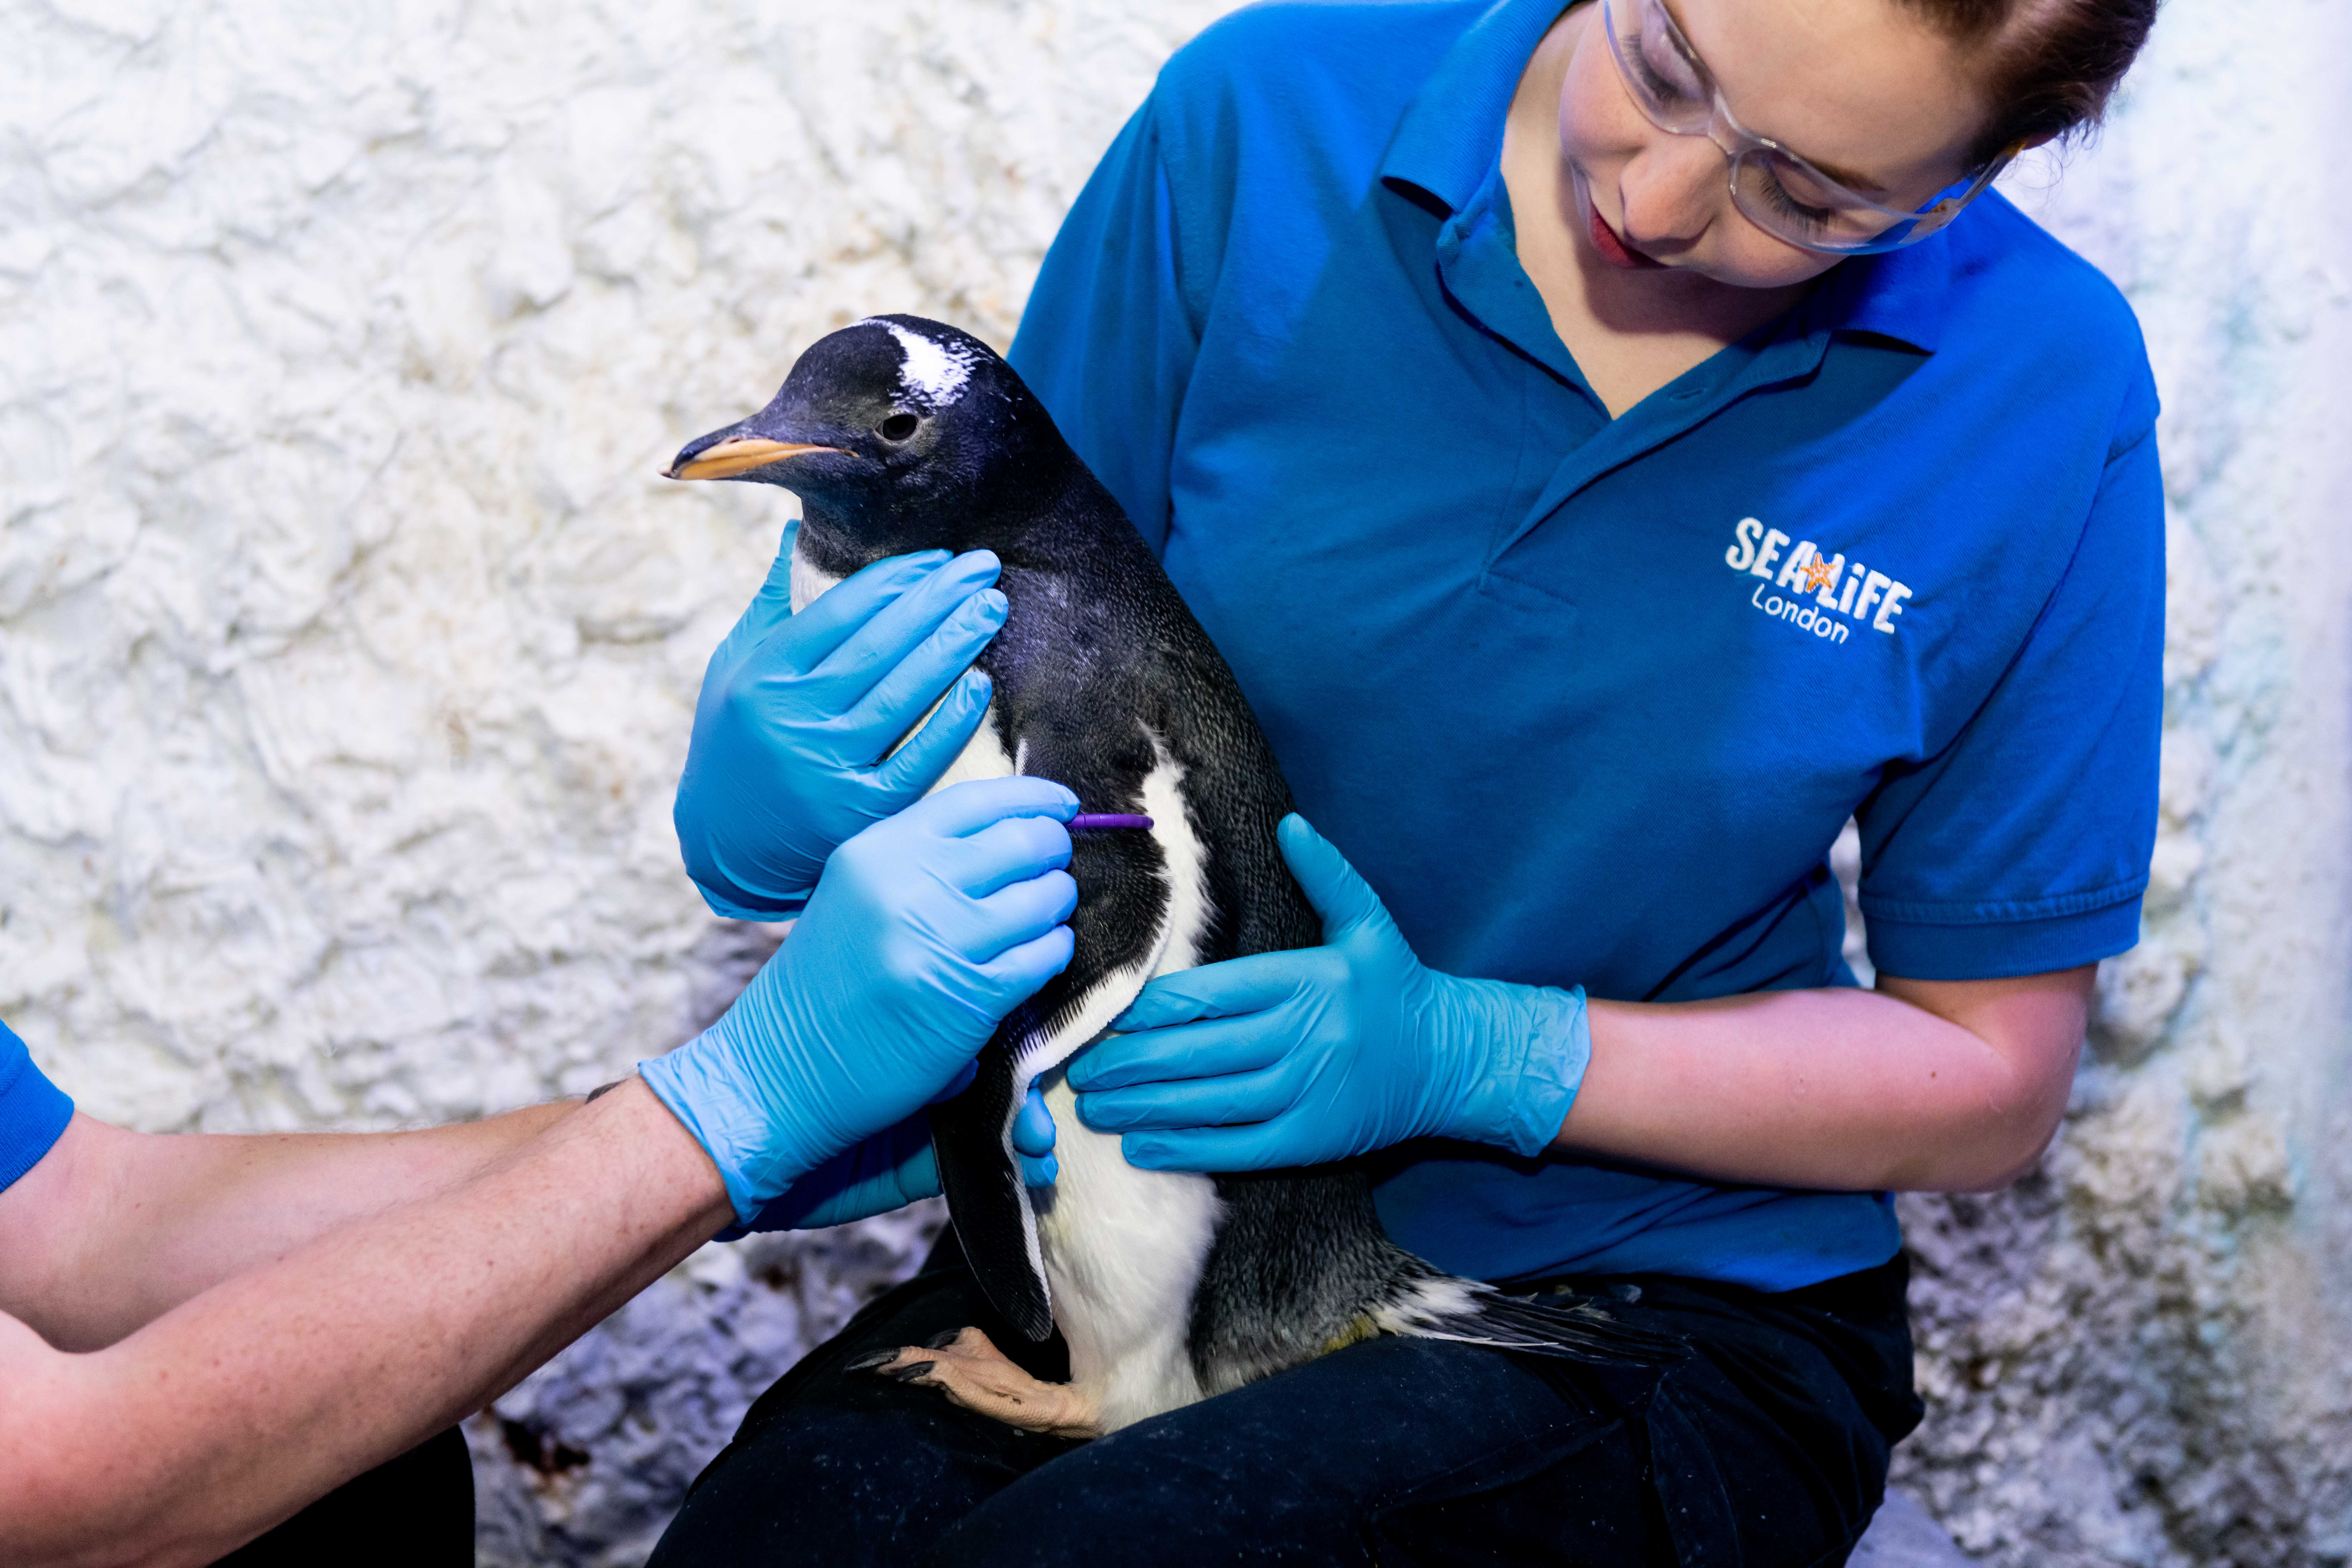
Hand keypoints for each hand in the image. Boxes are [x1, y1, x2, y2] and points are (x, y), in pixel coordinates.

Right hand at [645, 778, 1077, 1223]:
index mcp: (876, 850)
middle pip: (1022, 842)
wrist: (782, 1069)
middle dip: (1052, 851)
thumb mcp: (857, 893)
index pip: (978, 800)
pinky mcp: (966, 999)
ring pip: (1042, 899)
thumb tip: (1013, 827)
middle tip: (1054, 866)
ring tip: (1046, 914)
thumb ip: (922, 857)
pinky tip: (1041, 956)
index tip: (1062, 806)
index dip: (1034, 798)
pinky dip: (1053, 952)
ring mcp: (937, 941)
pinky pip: (1042, 958)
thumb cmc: (827, 982)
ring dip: (1057, 904)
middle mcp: (905, 885)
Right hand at [675, 537, 1008, 916]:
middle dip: (937, 602)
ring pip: (902, 697)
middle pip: (879, 647)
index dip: (895, 581)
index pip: (840, 613)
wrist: (722, 844)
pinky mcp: (858, 814)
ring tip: (992, 609)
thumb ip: (770, 605)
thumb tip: (796, 533)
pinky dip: (949, 723)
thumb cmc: (735, 742)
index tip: (939, 559)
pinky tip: (980, 686)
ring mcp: (826, 768)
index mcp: (764, 675)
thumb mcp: (733, 670)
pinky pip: (916, 761)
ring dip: (954, 647)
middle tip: (983, 570)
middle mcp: (793, 718)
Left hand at [1069, 816, 1589, 1170]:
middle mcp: (1301, 1036)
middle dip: (1129, 1063)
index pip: (1208, 995)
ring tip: (1091, 1107)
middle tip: (1076, 1068)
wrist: (1449, 1058)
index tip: (1104, 1017)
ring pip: (1207, 1101)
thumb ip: (1327, 875)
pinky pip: (1236, 1147)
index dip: (1149, 1010)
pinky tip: (1141, 1146)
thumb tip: (1292, 825)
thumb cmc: (1396, 987)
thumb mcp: (1369, 924)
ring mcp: (1304, 1091)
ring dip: (1143, 1106)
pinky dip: (1186, 1148)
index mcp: (1303, 981)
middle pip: (1196, 1051)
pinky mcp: (1310, 1138)